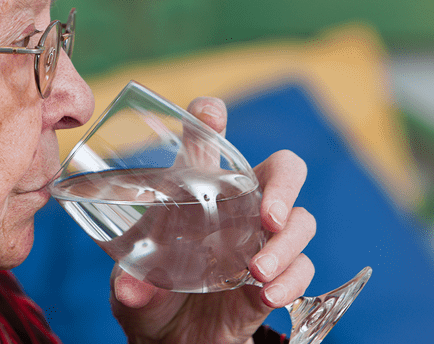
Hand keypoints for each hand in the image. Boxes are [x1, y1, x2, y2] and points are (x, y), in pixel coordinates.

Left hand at [110, 97, 315, 343]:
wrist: (170, 343)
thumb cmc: (150, 296)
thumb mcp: (130, 289)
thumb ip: (131, 285)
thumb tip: (131, 288)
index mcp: (195, 192)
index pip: (207, 143)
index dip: (210, 119)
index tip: (210, 113)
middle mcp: (236, 209)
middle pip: (281, 170)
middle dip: (286, 184)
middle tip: (270, 215)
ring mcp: (260, 243)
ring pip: (300, 221)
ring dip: (285, 245)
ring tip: (257, 272)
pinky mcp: (275, 278)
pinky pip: (302, 268)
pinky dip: (290, 281)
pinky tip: (269, 294)